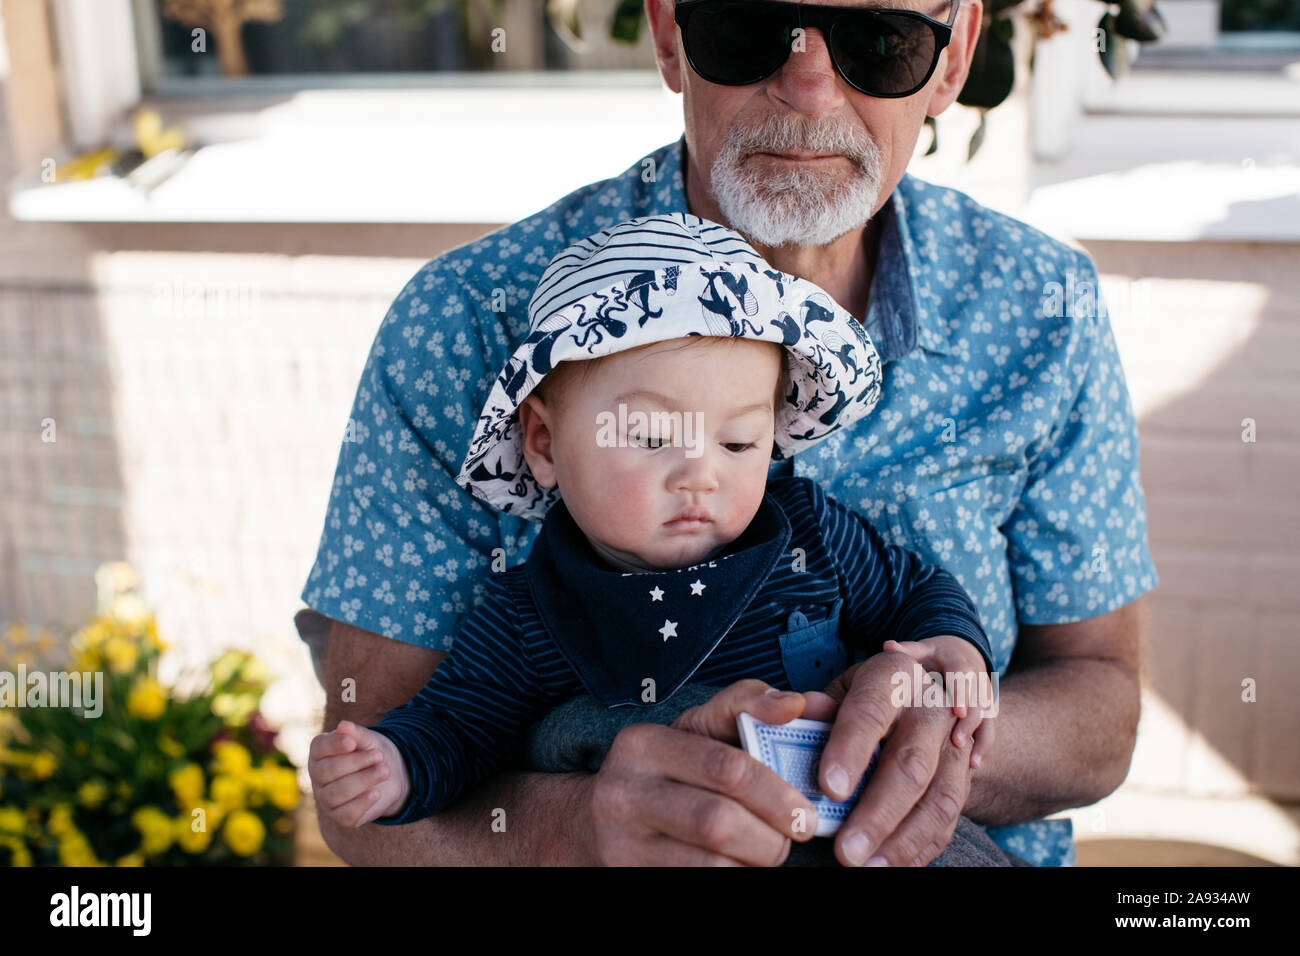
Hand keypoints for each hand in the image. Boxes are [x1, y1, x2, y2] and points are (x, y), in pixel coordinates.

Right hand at [308, 720, 411, 827]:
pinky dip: (362, 803)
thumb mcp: (368, 740)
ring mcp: (326, 798)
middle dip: (355, 763)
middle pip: (327, 771)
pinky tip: (376, 793)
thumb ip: (356, 734)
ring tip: (384, 771)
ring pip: (336, 794)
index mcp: (320, 753)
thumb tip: (343, 726)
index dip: (334, 745)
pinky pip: (346, 815)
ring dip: (363, 781)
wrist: (387, 773)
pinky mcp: (340, 816)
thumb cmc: (371, 752)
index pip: (319, 748)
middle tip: (378, 755)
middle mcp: (318, 776)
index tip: (352, 743)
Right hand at [580, 679, 834, 864]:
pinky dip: (734, 876)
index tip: (806, 812)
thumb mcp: (695, 729)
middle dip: (771, 837)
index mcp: (645, 744)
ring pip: (712, 865)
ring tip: (766, 852)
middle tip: (791, 838)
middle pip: (718, 823)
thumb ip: (747, 706)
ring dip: (755, 863)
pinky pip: (700, 883)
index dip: (777, 794)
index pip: (726, 768)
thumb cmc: (666, 769)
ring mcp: (622, 844)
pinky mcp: (629, 876)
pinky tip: (739, 864)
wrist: (595, 822)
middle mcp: (625, 793)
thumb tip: (800, 704)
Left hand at [815, 650, 974, 866]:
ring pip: (939, 797)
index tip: (829, 790)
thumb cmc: (862, 699)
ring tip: (867, 866)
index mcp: (893, 674)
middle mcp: (931, 705)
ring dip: (903, 840)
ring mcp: (955, 742)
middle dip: (878, 813)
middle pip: (911, 764)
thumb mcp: (838, 690)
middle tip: (846, 850)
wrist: (919, 697)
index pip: (870, 712)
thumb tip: (797, 715)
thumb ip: (818, 707)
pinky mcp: (966, 775)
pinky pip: (951, 817)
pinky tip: (892, 865)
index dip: (850, 751)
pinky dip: (922, 847)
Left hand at [884, 636, 997, 769]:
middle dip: (970, 722)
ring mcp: (986, 697)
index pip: (964, 675)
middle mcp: (978, 680)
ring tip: (971, 762)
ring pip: (989, 718)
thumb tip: (888, 646)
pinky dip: (984, 747)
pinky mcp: (988, 712)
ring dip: (981, 740)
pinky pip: (990, 730)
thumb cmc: (935, 656)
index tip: (957, 712)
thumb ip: (907, 650)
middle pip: (979, 701)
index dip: (962, 693)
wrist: (962, 655)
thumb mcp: (923, 649)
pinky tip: (973, 766)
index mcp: (960, 662)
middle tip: (957, 741)